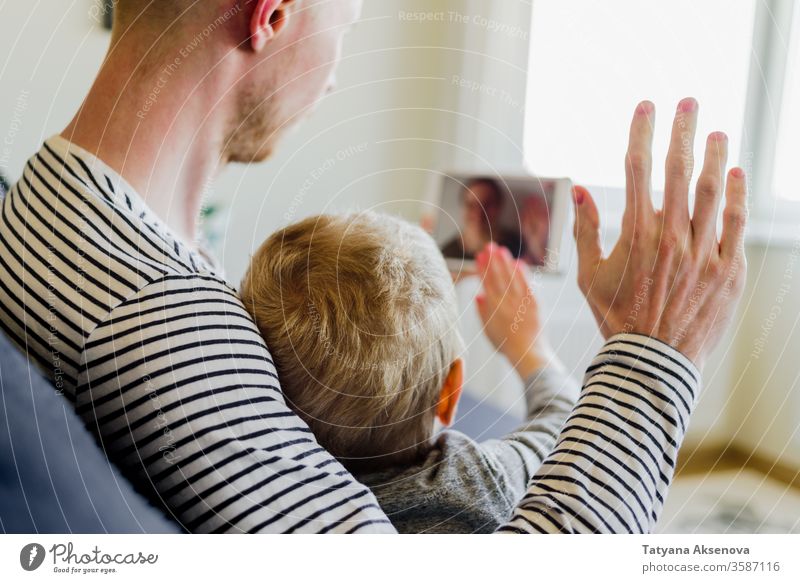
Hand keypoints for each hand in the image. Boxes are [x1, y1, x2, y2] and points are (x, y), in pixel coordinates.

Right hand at [475, 243, 560, 378]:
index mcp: (492, 308)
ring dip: (506, 262)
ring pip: (511, 278)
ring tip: (501, 250)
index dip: (482, 269)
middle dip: (492, 260)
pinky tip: (518, 263)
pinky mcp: (534, 303)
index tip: (479, 257)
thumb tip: (478, 295)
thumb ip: (482, 312)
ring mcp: (520, 302)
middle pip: (498, 277)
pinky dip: (522, 273)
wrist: (528, 353)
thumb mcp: (488, 330)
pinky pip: (527, 284)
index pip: (486, 283)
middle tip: (488, 247)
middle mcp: (506, 302)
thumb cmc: (506, 345)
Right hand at [573, 98, 747, 368]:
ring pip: (712, 191)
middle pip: (677, 169)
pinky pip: (735, 223)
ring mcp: (702, 252)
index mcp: (634, 233)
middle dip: (682, 130)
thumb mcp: (590, 274)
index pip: (637, 168)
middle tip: (688, 102)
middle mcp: (670, 236)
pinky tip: (736, 174)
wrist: (653, 359)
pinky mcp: (728, 269)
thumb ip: (584, 229)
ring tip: (717, 132)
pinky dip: (737, 195)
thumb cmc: (616, 316)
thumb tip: (578, 189)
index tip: (646, 106)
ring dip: (714, 155)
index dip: (641, 132)